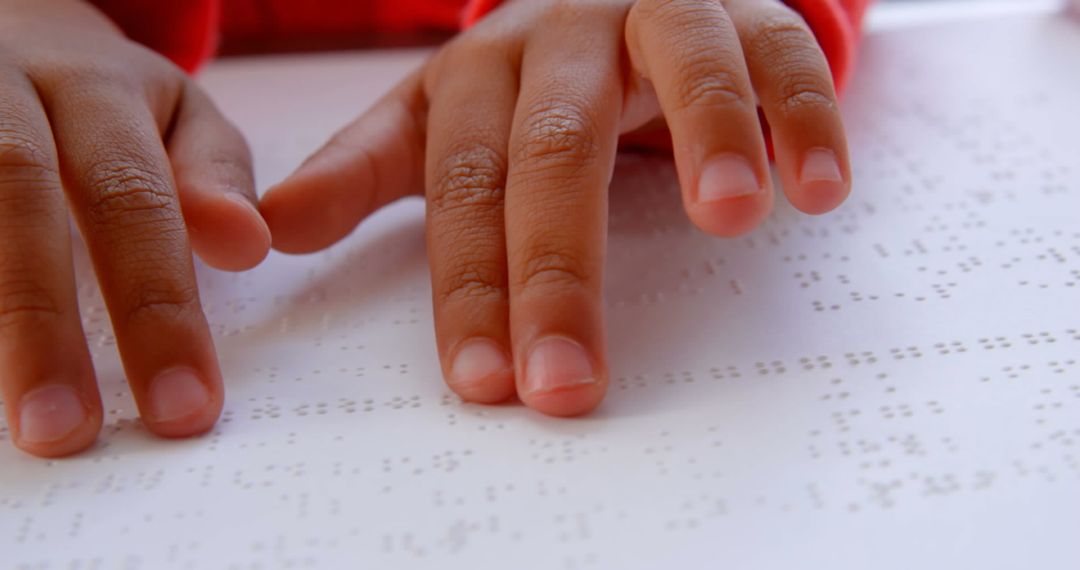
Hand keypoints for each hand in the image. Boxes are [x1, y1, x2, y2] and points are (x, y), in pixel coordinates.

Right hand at [0, 0, 269, 456]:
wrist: (3, 25)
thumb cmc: (101, 96)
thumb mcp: (173, 111)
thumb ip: (212, 173)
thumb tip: (248, 243)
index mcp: (93, 86)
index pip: (133, 198)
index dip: (158, 306)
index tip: (186, 405)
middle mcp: (3, 89)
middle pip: (17, 202)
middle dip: (40, 326)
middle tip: (68, 431)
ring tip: (20, 418)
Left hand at [260, 0, 850, 415]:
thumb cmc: (529, 78)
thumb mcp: (438, 114)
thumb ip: (364, 168)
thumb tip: (270, 232)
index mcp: (481, 73)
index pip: (462, 180)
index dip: (469, 280)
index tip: (481, 381)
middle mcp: (564, 36)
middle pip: (555, 145)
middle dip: (559, 267)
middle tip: (566, 380)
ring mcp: (659, 14)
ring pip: (682, 61)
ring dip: (709, 134)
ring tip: (727, 219)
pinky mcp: (748, 12)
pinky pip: (783, 51)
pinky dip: (804, 112)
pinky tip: (819, 186)